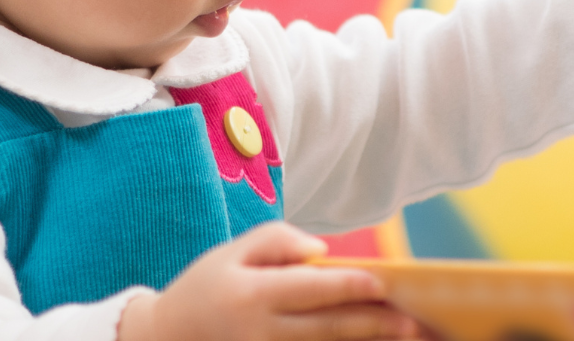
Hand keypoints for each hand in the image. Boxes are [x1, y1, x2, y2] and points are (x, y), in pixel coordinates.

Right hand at [117, 223, 420, 340]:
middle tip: (412, 325)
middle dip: (372, 326)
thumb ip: (277, 241)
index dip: (348, 287)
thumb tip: (322, 252)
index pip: (310, 289)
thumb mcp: (232, 252)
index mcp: (252, 294)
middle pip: (327, 328)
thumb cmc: (205, 287)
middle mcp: (260, 331)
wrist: (162, 340)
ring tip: (402, 339)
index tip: (383, 285)